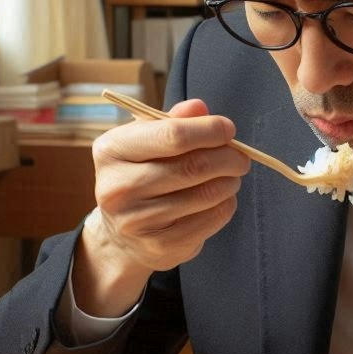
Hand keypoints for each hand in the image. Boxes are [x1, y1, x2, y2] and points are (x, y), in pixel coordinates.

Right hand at [73, 99, 249, 315]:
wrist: (123, 234)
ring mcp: (137, 221)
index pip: (172, 135)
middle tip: (241, 157)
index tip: (229, 130)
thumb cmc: (142, 175)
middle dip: (228, 158)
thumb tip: (200, 108)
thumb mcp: (148, 141)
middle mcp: (117, 187)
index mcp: (111, 150)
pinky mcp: (160, 246)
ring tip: (232, 176)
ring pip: (205, 194)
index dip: (209, 130)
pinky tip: (221, 199)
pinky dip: (226, 205)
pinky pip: (210, 219)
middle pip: (193, 166)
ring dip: (230, 182)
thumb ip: (174, 122)